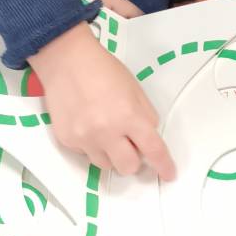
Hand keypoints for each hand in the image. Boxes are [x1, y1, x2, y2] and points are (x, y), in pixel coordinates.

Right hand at [29, 22, 174, 179]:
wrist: (66, 61)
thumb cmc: (103, 70)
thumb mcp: (135, 89)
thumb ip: (145, 116)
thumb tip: (148, 138)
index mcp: (129, 116)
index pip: (153, 150)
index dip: (163, 165)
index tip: (168, 173)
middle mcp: (106, 132)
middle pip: (128, 167)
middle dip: (133, 159)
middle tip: (130, 145)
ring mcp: (84, 139)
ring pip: (105, 165)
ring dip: (111, 154)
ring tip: (105, 131)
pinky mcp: (67, 140)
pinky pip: (85, 154)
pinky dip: (91, 145)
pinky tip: (87, 124)